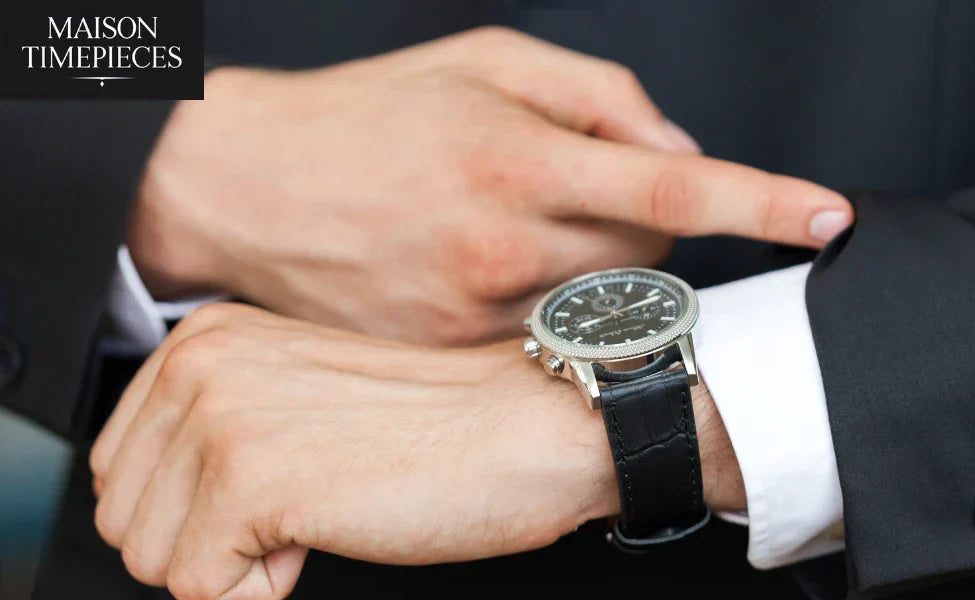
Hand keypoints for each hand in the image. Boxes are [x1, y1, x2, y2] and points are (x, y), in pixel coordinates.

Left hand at [89, 303, 743, 599]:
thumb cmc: (439, 426)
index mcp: (204, 339)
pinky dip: (263, 593)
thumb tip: (153, 505)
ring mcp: (221, 416)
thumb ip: (217, 426)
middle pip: (125, 519)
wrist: (532, 427)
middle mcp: (198, 363)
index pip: (120, 470)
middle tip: (306, 504)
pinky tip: (328, 534)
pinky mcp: (252, 479)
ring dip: (236, 566)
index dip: (198, 513)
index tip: (282, 487)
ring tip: (322, 512)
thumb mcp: (299, 399)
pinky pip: (200, 592)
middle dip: (209, 544)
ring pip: (150, 561)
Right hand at [128, 26, 852, 344]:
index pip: (677, 187)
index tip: (830, 217)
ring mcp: (480, 311)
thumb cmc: (370, 113)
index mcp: (521, 156)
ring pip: (606, 301)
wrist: (249, 187)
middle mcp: (506, 244)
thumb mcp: (486, 58)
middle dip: (648, 221)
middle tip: (583, 190)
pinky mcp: (457, 354)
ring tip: (524, 227)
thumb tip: (681, 151)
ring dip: (599, 266)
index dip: (766, 202)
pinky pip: (549, 335)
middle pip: (653, 252)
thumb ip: (601, 93)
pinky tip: (495, 267)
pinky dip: (551, 302)